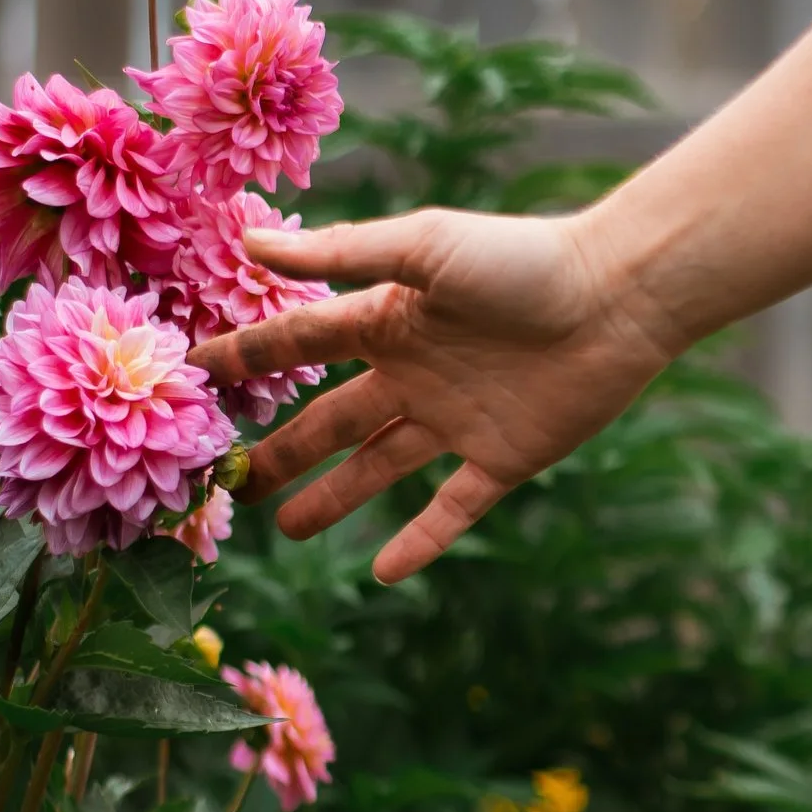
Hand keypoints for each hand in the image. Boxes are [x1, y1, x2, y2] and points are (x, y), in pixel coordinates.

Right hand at [188, 208, 684, 583]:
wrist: (619, 298)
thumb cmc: (521, 260)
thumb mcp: (423, 248)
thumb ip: (342, 254)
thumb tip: (254, 239)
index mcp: (389, 320)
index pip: (299, 343)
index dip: (247, 357)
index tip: (192, 375)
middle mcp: (414, 373)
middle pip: (330, 420)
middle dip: (280, 450)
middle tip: (229, 484)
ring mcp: (457, 420)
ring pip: (378, 467)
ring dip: (333, 497)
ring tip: (286, 526)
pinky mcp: (504, 459)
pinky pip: (453, 509)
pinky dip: (420, 541)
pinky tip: (386, 572)